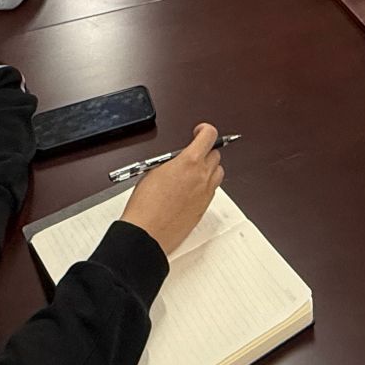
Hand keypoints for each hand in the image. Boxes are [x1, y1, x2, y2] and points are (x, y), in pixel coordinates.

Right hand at [119, 123, 224, 256]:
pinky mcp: (204, 208)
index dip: (205, 130)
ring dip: (209, 169)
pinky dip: (205, 186)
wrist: (147, 233)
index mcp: (189, 162)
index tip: (199, 132)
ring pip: (218, 173)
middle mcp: (202, 176)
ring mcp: (205, 193)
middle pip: (216, 155)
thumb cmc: (145, 205)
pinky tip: (190, 190)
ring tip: (193, 173)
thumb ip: (173, 162)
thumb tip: (178, 161)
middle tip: (193, 154)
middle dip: (205, 152)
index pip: (209, 136)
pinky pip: (212, 190)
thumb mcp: (153, 171)